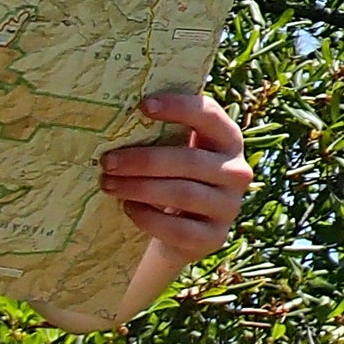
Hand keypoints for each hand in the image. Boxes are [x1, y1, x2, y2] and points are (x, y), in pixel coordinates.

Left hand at [100, 94, 252, 264]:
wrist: (184, 229)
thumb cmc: (175, 176)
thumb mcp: (176, 149)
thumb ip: (164, 130)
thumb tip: (121, 111)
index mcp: (228, 139)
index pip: (209, 115)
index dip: (179, 107)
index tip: (143, 105)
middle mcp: (236, 171)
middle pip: (188, 161)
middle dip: (143, 160)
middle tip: (107, 161)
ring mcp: (228, 207)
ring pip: (182, 193)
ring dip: (139, 188)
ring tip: (108, 184)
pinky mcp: (214, 238)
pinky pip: (179, 228)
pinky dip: (148, 218)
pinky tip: (128, 208)